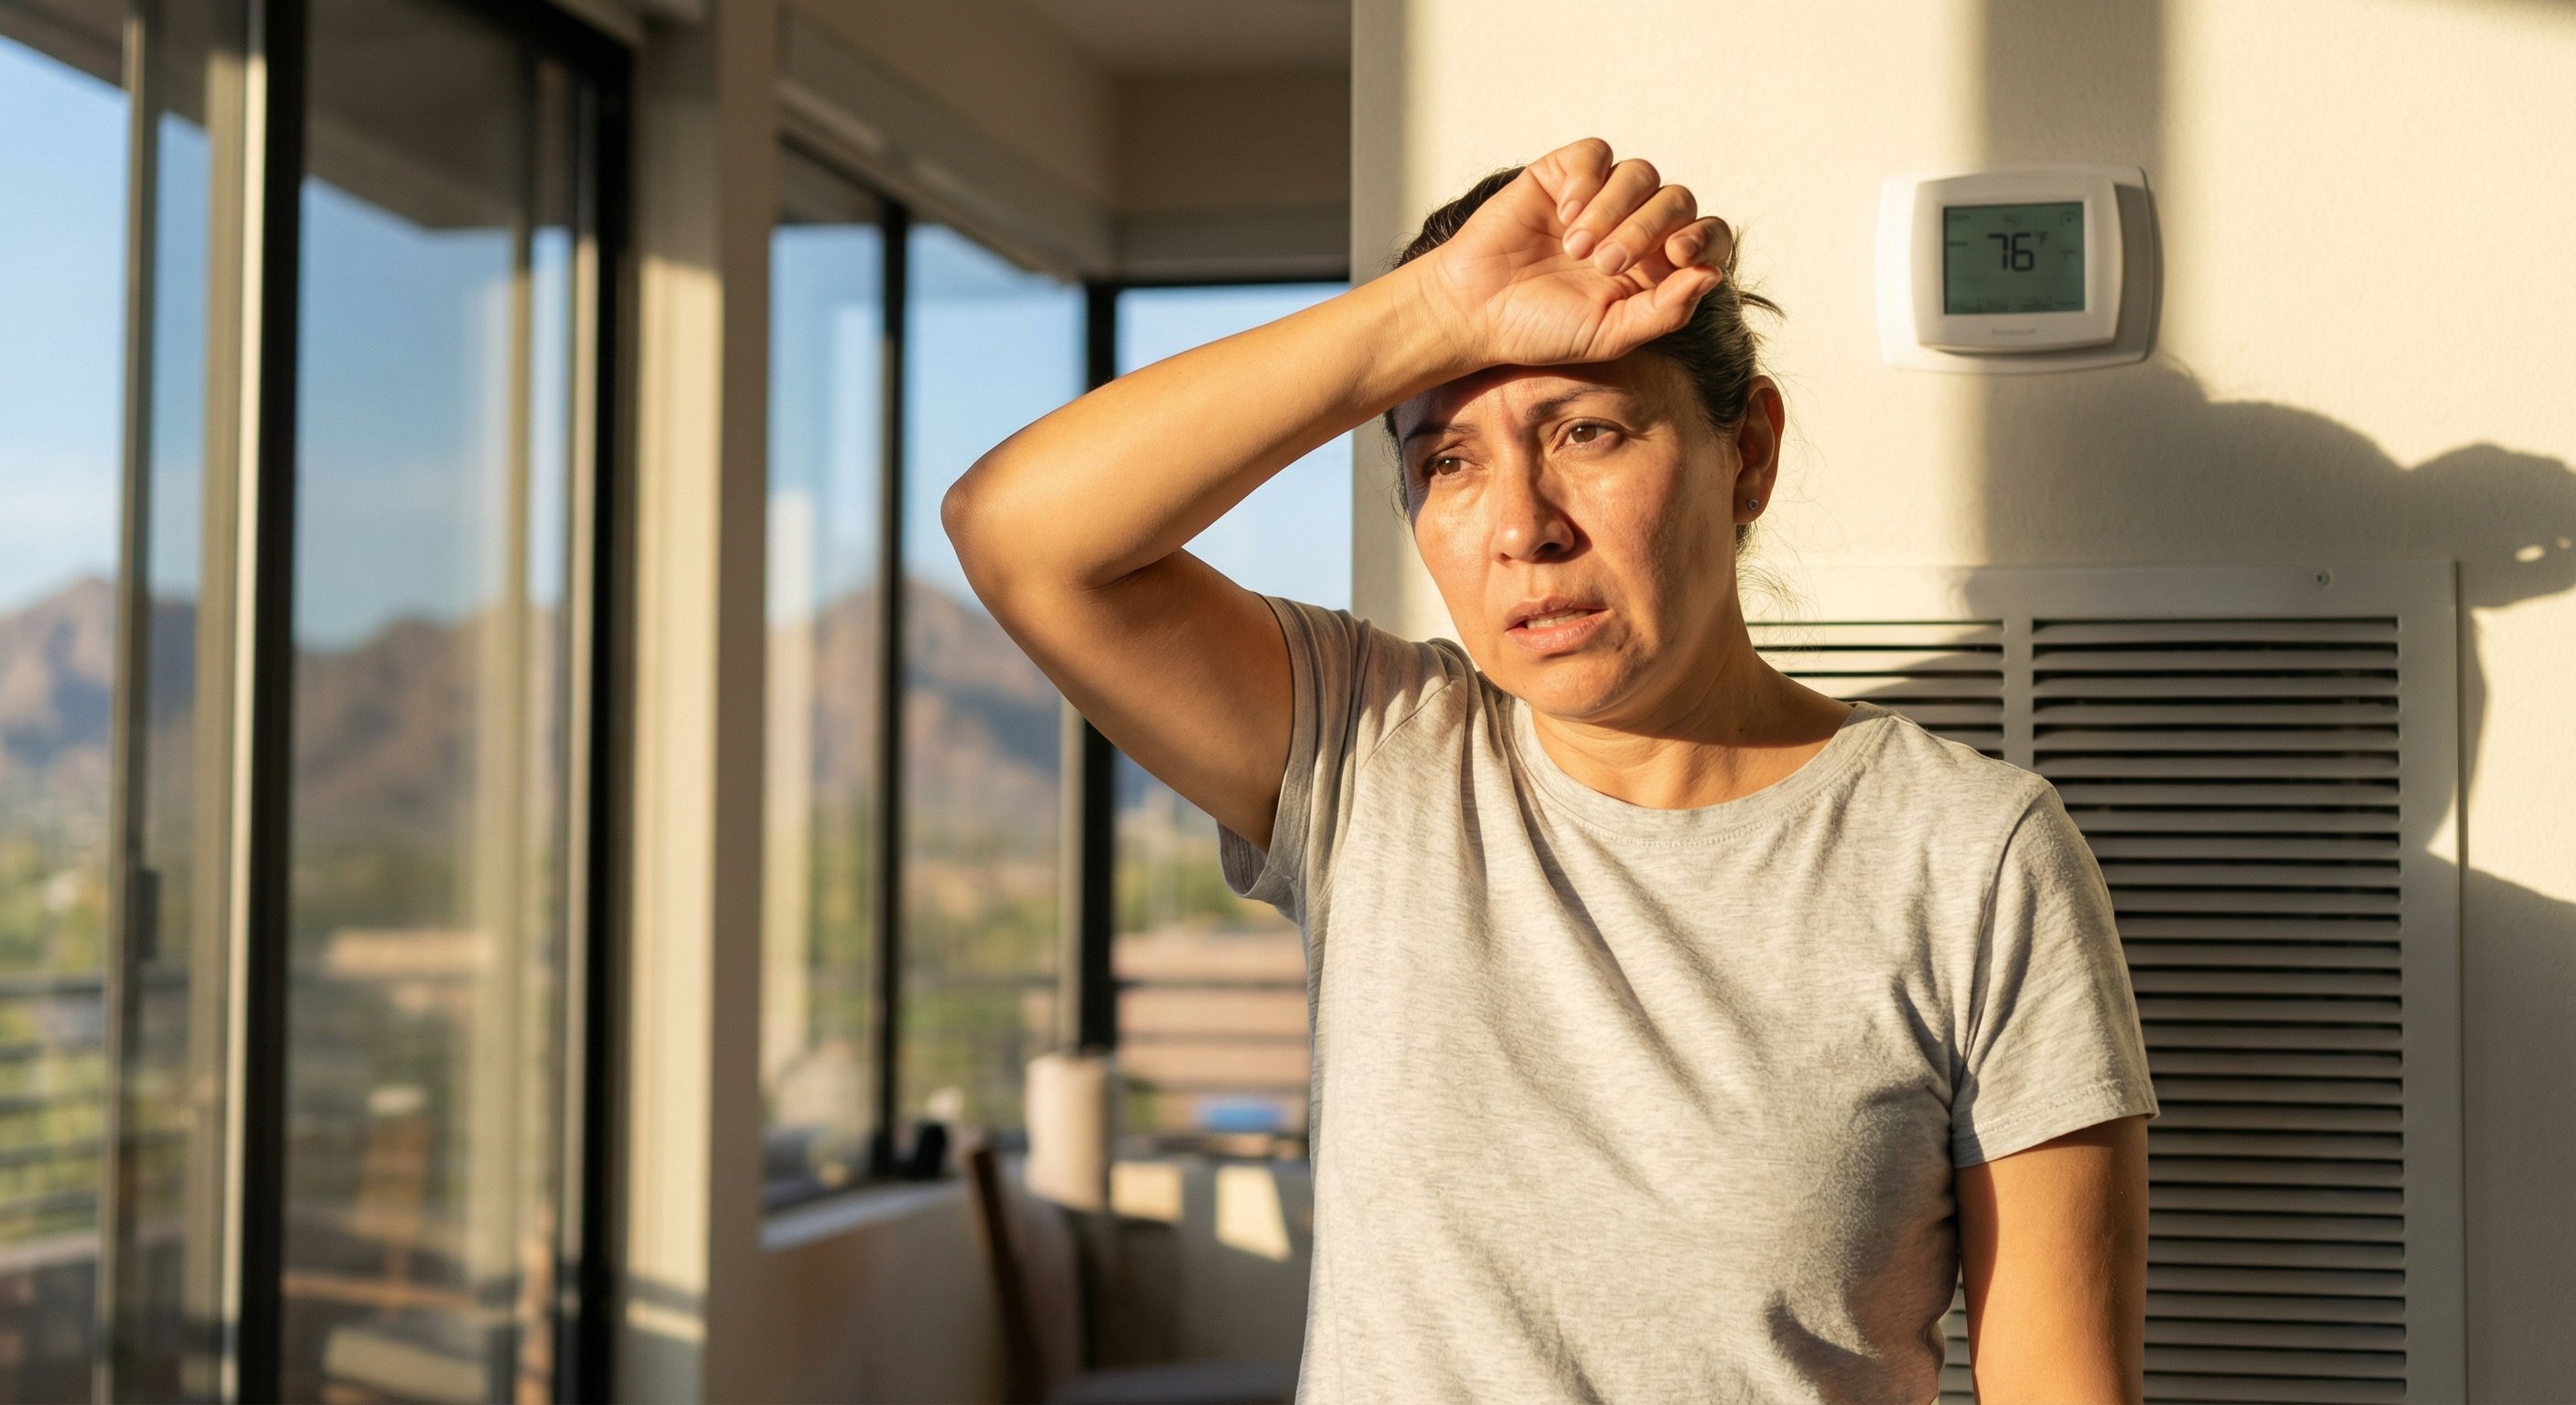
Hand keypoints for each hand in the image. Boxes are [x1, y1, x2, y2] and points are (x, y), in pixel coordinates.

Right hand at [1408, 137, 1733, 370]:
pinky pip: (1596, 154)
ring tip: (1576, 248)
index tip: (1679, 254)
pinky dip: (1588, 179)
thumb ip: (1665, 311)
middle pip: (1677, 199)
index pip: (1706, 235)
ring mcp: (1599, 198)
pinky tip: (1564, 215)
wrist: (1474, 311)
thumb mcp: (1610, 335)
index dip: (1705, 237)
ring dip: (1613, 210)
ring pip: (1640, 172)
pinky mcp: (1562, 175)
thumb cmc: (1540, 330)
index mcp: (1654, 267)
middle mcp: (1633, 226)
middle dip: (1647, 229)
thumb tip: (1712, 274)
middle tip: (1605, 264)